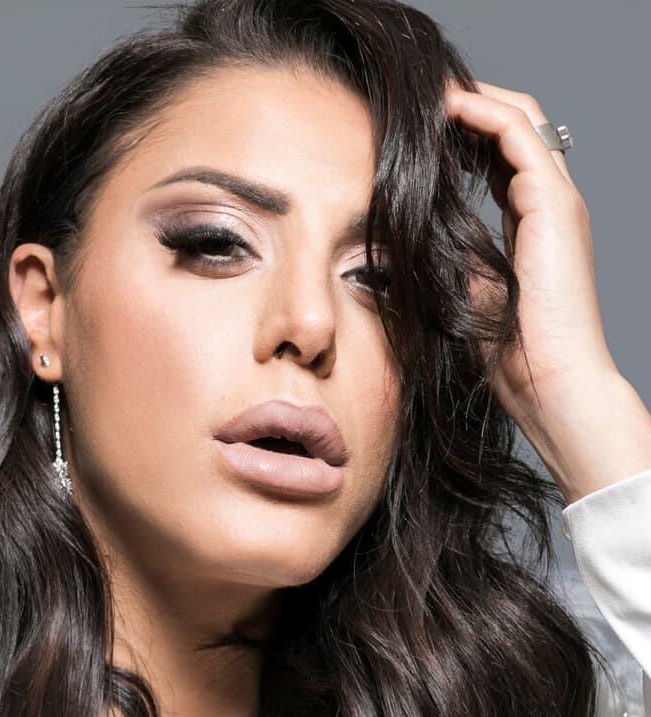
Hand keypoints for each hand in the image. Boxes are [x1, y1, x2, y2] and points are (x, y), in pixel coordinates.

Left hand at [444, 80, 650, 503]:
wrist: (549, 382)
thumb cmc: (507, 354)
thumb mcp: (465, 295)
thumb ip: (447, 262)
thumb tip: (398, 249)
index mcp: (529, 225)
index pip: (498, 158)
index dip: (461, 135)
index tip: (416, 131)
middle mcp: (548, 205)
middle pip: (512, 129)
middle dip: (467, 108)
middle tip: (419, 103)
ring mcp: (556, 202)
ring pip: (519, 121)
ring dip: (472, 101)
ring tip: (428, 96)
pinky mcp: (554, 205)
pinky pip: (519, 138)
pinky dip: (483, 115)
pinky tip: (446, 110)